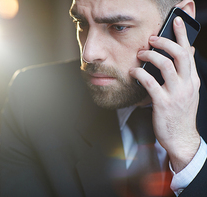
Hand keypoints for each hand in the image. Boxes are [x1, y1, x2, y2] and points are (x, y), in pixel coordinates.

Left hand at [130, 16, 200, 172]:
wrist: (181, 138)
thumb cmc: (180, 114)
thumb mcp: (188, 92)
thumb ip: (185, 74)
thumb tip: (187, 53)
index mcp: (192, 80)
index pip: (189, 52)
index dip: (182, 35)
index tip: (176, 21)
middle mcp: (187, 85)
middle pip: (179, 55)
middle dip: (165, 42)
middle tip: (152, 38)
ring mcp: (176, 94)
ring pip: (165, 65)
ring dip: (150, 56)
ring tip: (140, 54)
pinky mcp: (163, 103)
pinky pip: (150, 83)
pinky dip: (139, 74)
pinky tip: (133, 73)